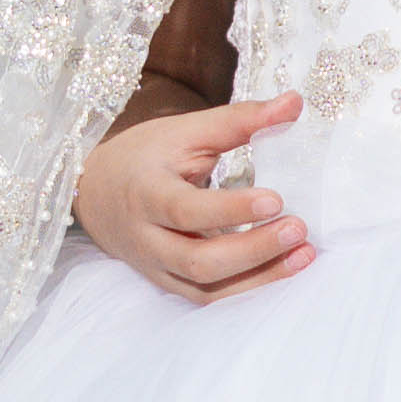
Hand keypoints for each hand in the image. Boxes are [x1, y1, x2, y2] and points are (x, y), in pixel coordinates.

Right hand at [74, 88, 313, 305]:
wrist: (95, 194)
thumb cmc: (145, 156)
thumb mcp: (185, 130)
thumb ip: (238, 120)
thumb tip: (294, 103)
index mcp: (145, 193)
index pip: (186, 211)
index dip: (231, 210)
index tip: (276, 199)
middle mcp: (147, 239)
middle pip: (199, 260)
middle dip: (253, 250)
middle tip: (298, 228)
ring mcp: (157, 268)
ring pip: (207, 289)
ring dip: (260, 277)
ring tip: (304, 253)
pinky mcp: (169, 284)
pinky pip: (210, 298)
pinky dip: (249, 288)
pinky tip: (284, 269)